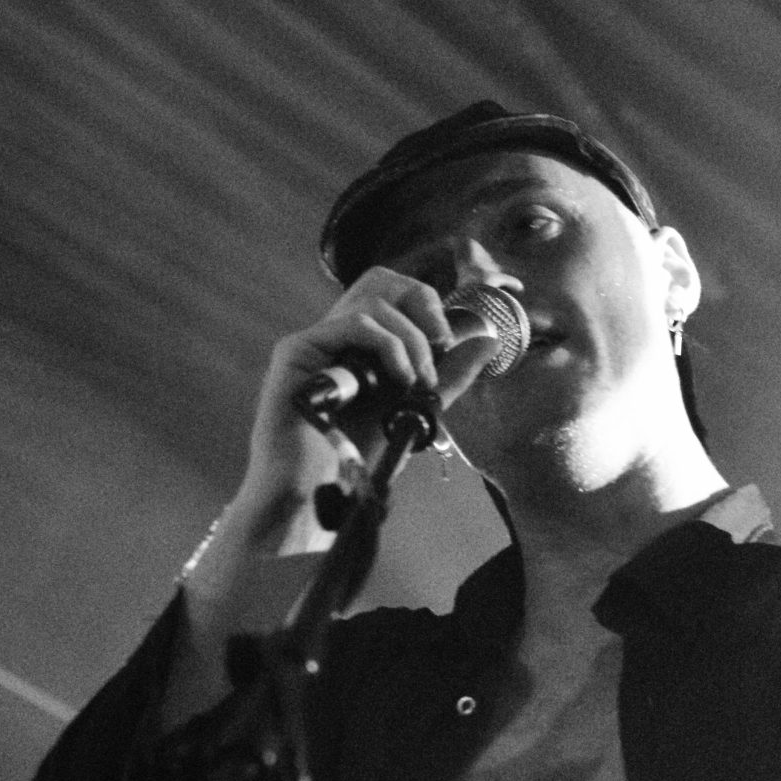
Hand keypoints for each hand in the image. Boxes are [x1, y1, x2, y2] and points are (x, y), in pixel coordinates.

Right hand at [163, 269, 506, 725]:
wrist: (311, 502)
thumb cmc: (353, 465)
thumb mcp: (412, 414)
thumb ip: (445, 381)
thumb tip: (485, 344)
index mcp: (359, 345)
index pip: (394, 292)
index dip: (428, 303)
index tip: (450, 345)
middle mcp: (334, 336)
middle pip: (381, 278)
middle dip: (422, 302)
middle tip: (439, 346)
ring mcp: (313, 342)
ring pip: (372, 300)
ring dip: (411, 339)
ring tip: (417, 382)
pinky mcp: (295, 354)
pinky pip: (351, 325)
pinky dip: (387, 346)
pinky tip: (398, 379)